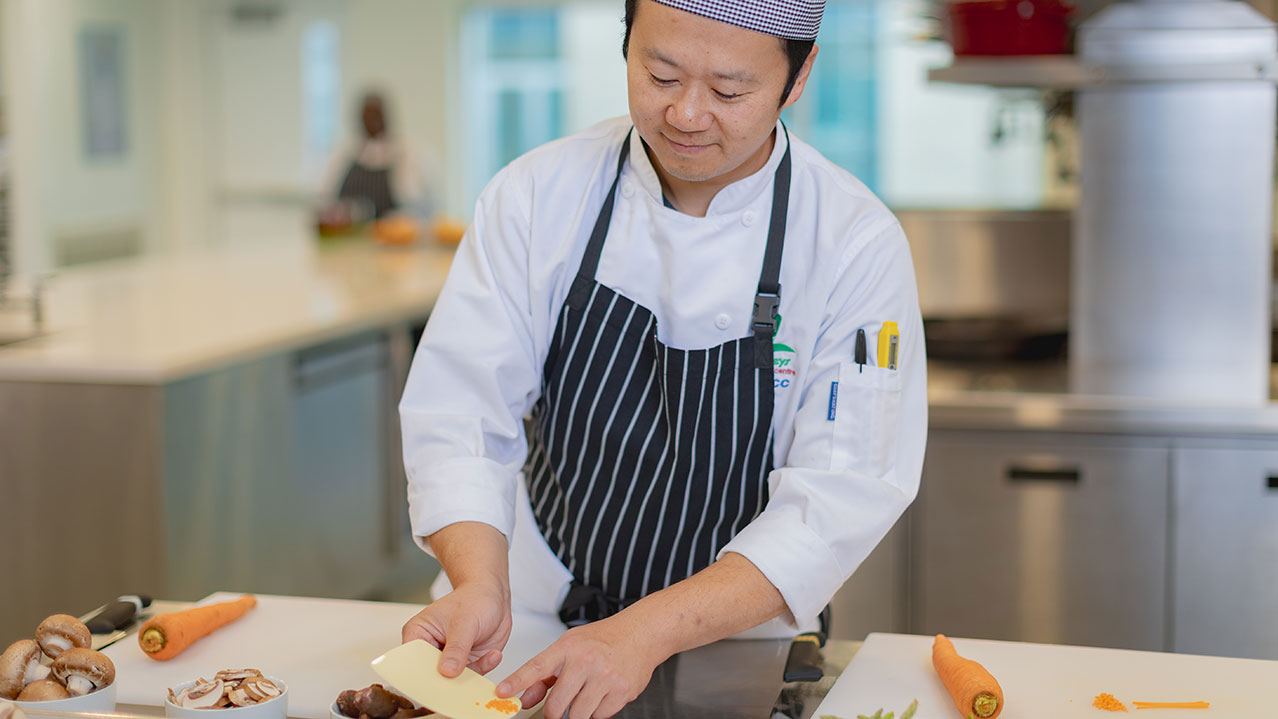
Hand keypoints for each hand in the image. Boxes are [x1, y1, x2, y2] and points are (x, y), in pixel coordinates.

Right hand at [401, 581, 511, 676]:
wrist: (494, 597)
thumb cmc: (474, 599)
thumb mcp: (465, 622)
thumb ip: (456, 649)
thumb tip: (446, 672)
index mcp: (418, 633)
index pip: (412, 661)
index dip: (420, 676)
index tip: (436, 681)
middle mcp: (430, 648)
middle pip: (430, 676)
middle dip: (447, 681)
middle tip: (463, 676)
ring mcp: (448, 658)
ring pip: (451, 681)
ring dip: (470, 675)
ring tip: (487, 658)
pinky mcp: (465, 664)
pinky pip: (471, 677)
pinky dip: (484, 668)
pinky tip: (493, 654)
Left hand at [495, 615, 664, 718]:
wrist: (642, 633)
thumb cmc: (604, 639)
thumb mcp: (571, 645)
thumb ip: (547, 671)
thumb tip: (526, 698)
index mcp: (569, 647)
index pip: (536, 667)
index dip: (517, 682)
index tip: (502, 693)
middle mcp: (586, 661)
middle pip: (556, 704)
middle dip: (553, 713)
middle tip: (556, 709)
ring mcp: (605, 677)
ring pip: (578, 715)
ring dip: (578, 712)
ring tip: (585, 695)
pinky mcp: (621, 691)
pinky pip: (599, 716)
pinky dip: (597, 712)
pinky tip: (601, 695)